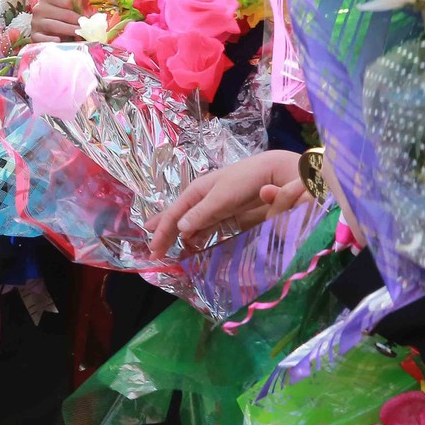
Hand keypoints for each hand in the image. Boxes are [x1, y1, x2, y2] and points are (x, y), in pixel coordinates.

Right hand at [29, 0, 97, 42]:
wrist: (49, 29)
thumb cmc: (63, 13)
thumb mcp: (72, 3)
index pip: (67, 1)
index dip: (79, 8)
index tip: (87, 15)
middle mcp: (39, 8)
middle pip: (63, 14)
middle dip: (77, 22)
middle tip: (88, 27)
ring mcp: (35, 22)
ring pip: (55, 26)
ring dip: (70, 31)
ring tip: (81, 34)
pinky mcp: (34, 36)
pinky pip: (43, 38)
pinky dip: (52, 40)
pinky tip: (60, 41)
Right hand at [146, 150, 305, 256]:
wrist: (272, 172)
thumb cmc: (245, 181)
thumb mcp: (221, 197)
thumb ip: (201, 214)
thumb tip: (179, 228)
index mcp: (196, 192)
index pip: (173, 215)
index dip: (162, 232)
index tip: (153, 249)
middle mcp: (201, 199)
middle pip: (178, 219)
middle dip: (164, 234)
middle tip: (153, 252)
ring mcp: (213, 206)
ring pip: (189, 223)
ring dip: (177, 236)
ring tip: (166, 248)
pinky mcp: (226, 212)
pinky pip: (204, 227)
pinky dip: (195, 236)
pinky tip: (191, 243)